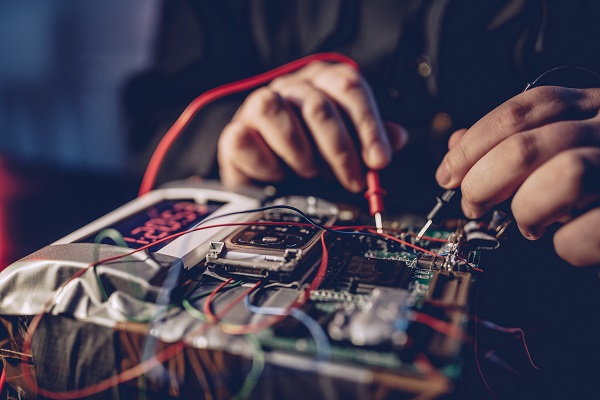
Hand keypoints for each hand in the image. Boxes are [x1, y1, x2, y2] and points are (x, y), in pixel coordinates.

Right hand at [217, 61, 407, 191]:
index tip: (379, 160)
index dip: (368, 126)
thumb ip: (370, 139)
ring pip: (275, 111)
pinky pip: (244, 139)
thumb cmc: (309, 151)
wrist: (265, 167)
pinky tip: (278, 174)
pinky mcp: (235, 131)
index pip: (348, 87)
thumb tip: (399, 138)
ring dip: (300, 152)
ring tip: (310, 172)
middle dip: (340, 149)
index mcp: (321, 81)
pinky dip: (266, 163)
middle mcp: (290, 87)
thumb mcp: (346, 144)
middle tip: (353, 179)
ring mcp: (258, 105)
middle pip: (317, 105)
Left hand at [436, 86, 599, 266]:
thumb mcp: (571, 141)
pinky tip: (566, 241)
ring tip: (529, 224)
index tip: (447, 174)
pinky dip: (566, 245)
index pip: (522, 111)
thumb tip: (457, 145)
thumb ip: (519, 139)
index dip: (473, 144)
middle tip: (474, 205)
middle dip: (483, 182)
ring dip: (528, 209)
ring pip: (563, 177)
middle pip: (528, 145)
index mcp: (596, 106)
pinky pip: (590, 230)